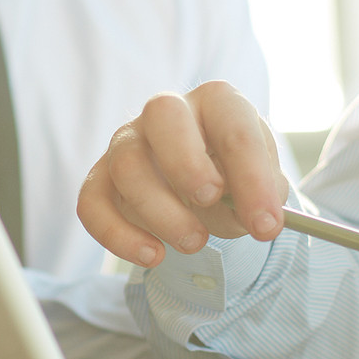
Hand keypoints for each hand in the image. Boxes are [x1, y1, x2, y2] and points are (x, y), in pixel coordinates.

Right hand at [77, 82, 288, 266]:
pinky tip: (152, 256)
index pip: (234, 126)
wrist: (203, 191)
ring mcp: (128, 141)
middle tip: (211, 201)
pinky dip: (118, 235)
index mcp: (217, 102)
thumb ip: (263, 197)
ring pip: (127, 164)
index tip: (266, 225)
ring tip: (194, 242)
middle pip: (162, 114)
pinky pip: (92, 202)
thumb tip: (260, 219)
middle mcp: (168, 112)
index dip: (252, 177)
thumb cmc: (233, 179)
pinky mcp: (101, 177)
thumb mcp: (259, 186)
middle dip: (187, 163)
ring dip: (161, 211)